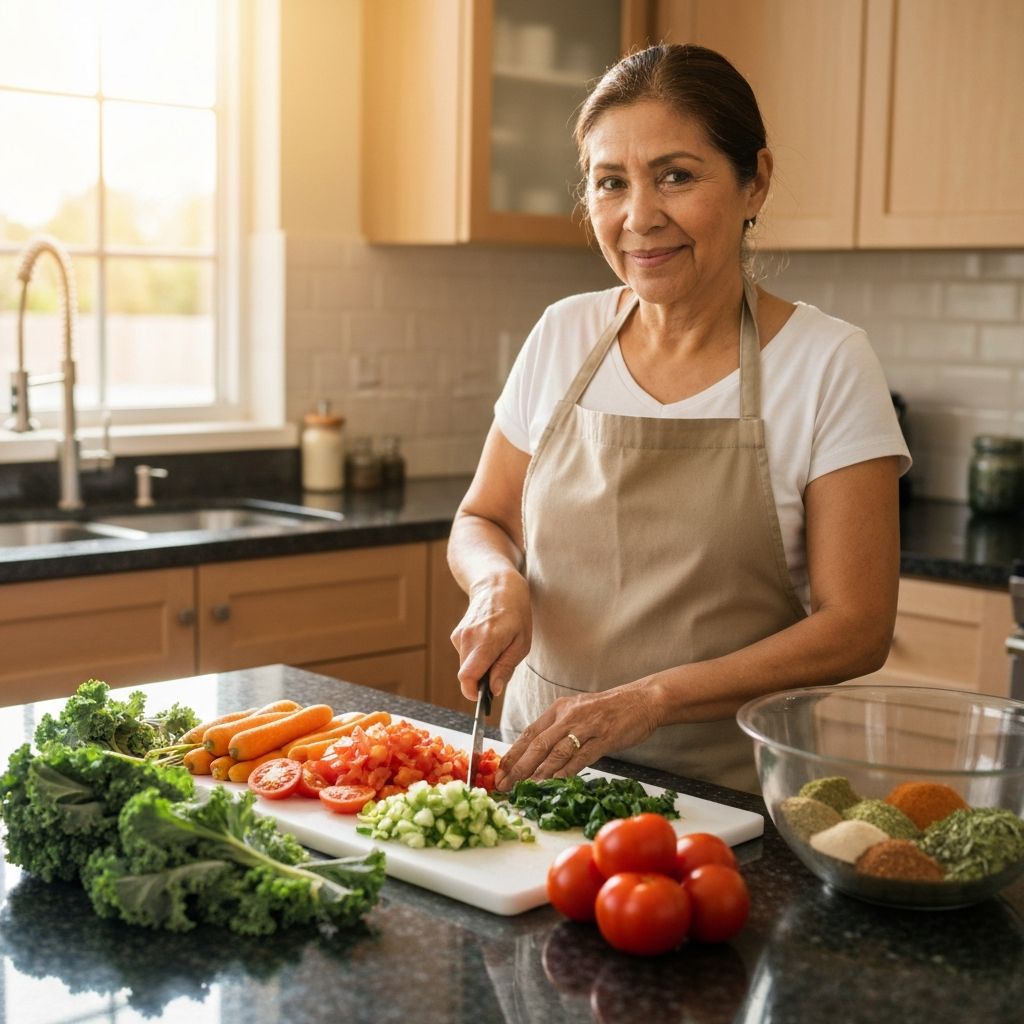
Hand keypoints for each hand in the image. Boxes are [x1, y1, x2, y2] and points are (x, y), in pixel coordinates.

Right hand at [451, 571, 531, 700]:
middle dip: (481, 679)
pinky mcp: (456, 635)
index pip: (467, 677)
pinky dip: (476, 656)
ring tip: (497, 649)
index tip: (482, 698)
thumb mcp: (521, 643)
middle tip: (500, 667)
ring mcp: (459, 636)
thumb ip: (505, 668)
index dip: (472, 692)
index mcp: (486, 641)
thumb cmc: (515, 614)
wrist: (497, 586)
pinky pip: (465, 656)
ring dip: (480, 666)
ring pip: (466, 666)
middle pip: (467, 675)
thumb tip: (493, 690)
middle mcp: (467, 638)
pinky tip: (488, 641)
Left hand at [494, 684, 660, 789]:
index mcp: (560, 709)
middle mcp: (569, 715)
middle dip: (518, 767)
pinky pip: (581, 756)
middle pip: (538, 744)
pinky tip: (555, 782)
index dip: (513, 753)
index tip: (499, 771)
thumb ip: (560, 730)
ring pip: (556, 751)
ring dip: (538, 772)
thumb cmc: (610, 709)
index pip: (529, 733)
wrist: (642, 700)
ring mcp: (587, 726)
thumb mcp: (578, 712)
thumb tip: (538, 754)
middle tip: (505, 784)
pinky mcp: (604, 737)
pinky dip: (567, 771)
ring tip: (524, 788)